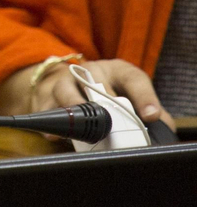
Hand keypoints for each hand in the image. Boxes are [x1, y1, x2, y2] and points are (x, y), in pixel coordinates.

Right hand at [0, 57, 173, 129]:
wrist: (71, 87)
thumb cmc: (109, 98)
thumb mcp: (133, 100)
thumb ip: (150, 115)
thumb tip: (160, 133)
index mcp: (119, 71)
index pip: (134, 79)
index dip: (144, 97)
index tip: (151, 116)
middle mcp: (91, 71)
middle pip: (96, 83)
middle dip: (105, 104)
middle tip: (114, 124)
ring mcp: (66, 81)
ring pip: (65, 89)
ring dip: (74, 106)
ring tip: (82, 124)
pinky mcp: (46, 95)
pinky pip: (45, 107)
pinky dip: (50, 122)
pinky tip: (54, 134)